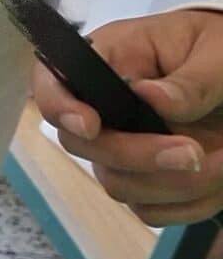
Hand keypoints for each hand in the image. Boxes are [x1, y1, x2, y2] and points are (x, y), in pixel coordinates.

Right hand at [39, 8, 222, 225]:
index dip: (59, 107)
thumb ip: (189, 80)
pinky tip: (219, 177)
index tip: (90, 126)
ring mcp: (121, 148)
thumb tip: (149, 98)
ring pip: (119, 185)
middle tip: (193, 152)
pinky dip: (190, 204)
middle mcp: (102, 108)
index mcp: (108, 60)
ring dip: (175, 183)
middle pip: (83, 146)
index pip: (53, 82)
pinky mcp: (145, 180)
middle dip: (137, 156)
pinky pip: (151, 210)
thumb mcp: (216, 52)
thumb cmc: (221, 48)